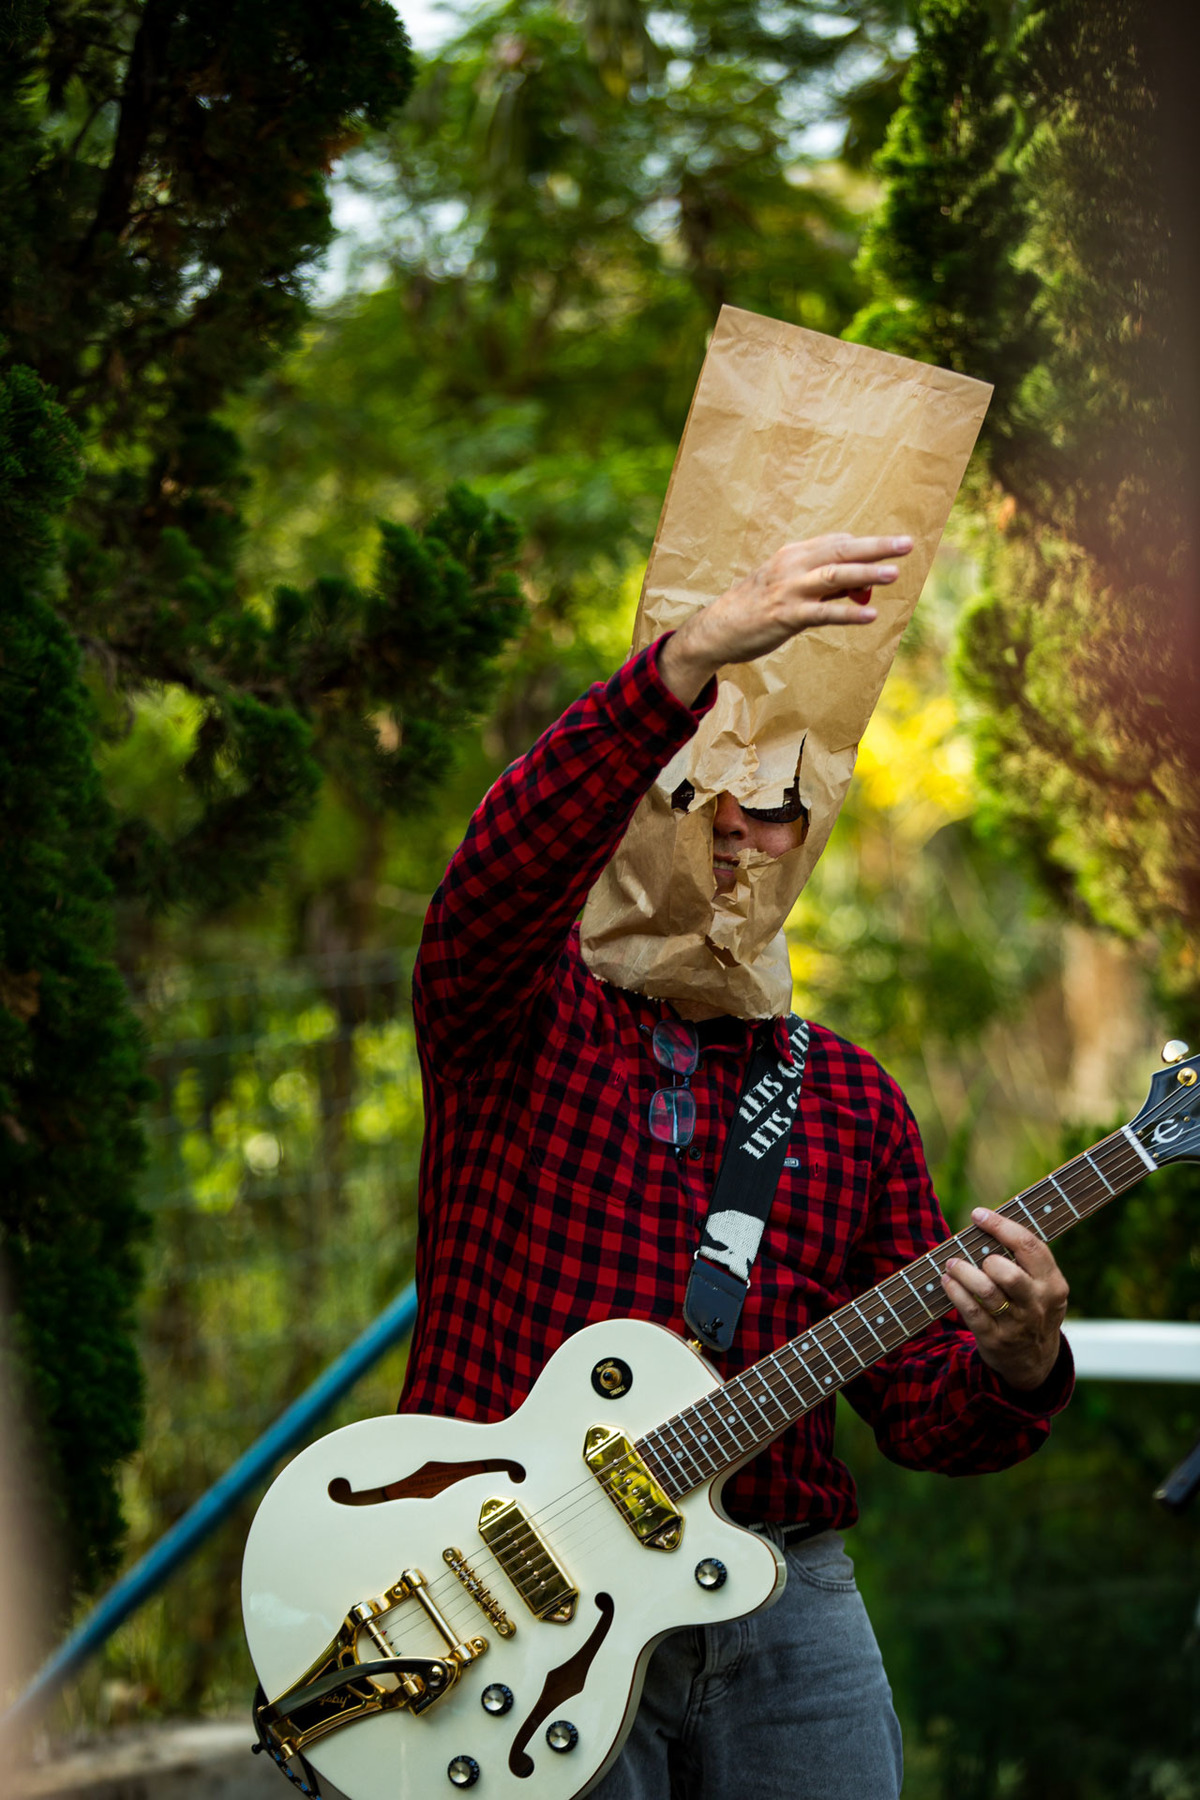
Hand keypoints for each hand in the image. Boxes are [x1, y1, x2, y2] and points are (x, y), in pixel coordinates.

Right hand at [659, 533, 912, 702]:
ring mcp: (789, 590)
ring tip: (895, 573)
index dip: (864, 545)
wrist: (716, 630)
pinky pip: (823, 613)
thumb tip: (858, 589)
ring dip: (867, 574)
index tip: (890, 546)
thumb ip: (820, 585)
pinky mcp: (786, 616)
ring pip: (835, 576)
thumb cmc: (754, 608)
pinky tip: (870, 615)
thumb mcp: (785, 587)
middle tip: (907, 544)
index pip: (835, 542)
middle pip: (841, 550)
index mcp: (792, 554)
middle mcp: (791, 565)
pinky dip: (849, 613)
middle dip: (876, 547)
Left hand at [943, 1207, 1069, 1391]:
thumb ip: (1026, 1260)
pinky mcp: (995, 1339)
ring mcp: (1016, 1324)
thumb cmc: (1033, 1308)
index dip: (1001, 1226)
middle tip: (976, 1257)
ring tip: (952, 1264)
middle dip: (987, 1260)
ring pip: (987, 1292)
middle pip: (1009, 1273)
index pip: (1029, 1247)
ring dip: (963, 1272)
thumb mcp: (1044, 1286)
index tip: (978, 1214)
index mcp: (1053, 1283)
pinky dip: (956, 1293)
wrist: (1035, 1361)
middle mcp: (1037, 1304)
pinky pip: (972, 1312)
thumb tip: (988, 1224)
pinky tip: (947, 1282)